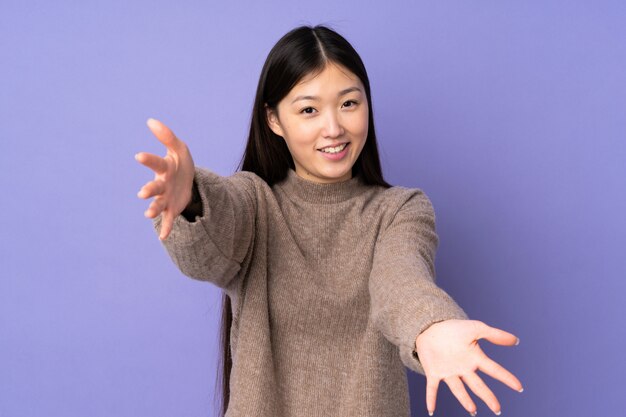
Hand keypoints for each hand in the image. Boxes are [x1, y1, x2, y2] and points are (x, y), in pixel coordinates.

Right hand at [135, 118, 195, 239]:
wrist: (188, 180)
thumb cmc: (180, 163)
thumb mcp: (179, 148)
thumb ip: (167, 136)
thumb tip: (150, 120)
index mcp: (164, 168)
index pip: (156, 163)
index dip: (148, 159)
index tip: (138, 156)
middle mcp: (162, 184)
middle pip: (154, 187)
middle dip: (148, 190)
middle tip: (142, 193)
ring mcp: (166, 197)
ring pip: (158, 205)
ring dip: (153, 209)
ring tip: (148, 215)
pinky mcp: (172, 209)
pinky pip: (169, 219)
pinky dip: (165, 228)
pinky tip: (162, 237)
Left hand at [414, 319, 522, 415]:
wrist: (430, 327)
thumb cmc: (454, 329)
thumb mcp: (476, 328)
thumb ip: (494, 334)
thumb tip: (516, 340)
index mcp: (474, 358)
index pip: (493, 369)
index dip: (506, 377)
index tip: (519, 387)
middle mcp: (463, 369)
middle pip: (477, 385)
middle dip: (487, 396)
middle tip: (497, 409)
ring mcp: (448, 372)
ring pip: (458, 389)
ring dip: (464, 399)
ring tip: (472, 410)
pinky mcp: (433, 372)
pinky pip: (432, 387)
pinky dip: (431, 398)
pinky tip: (431, 410)